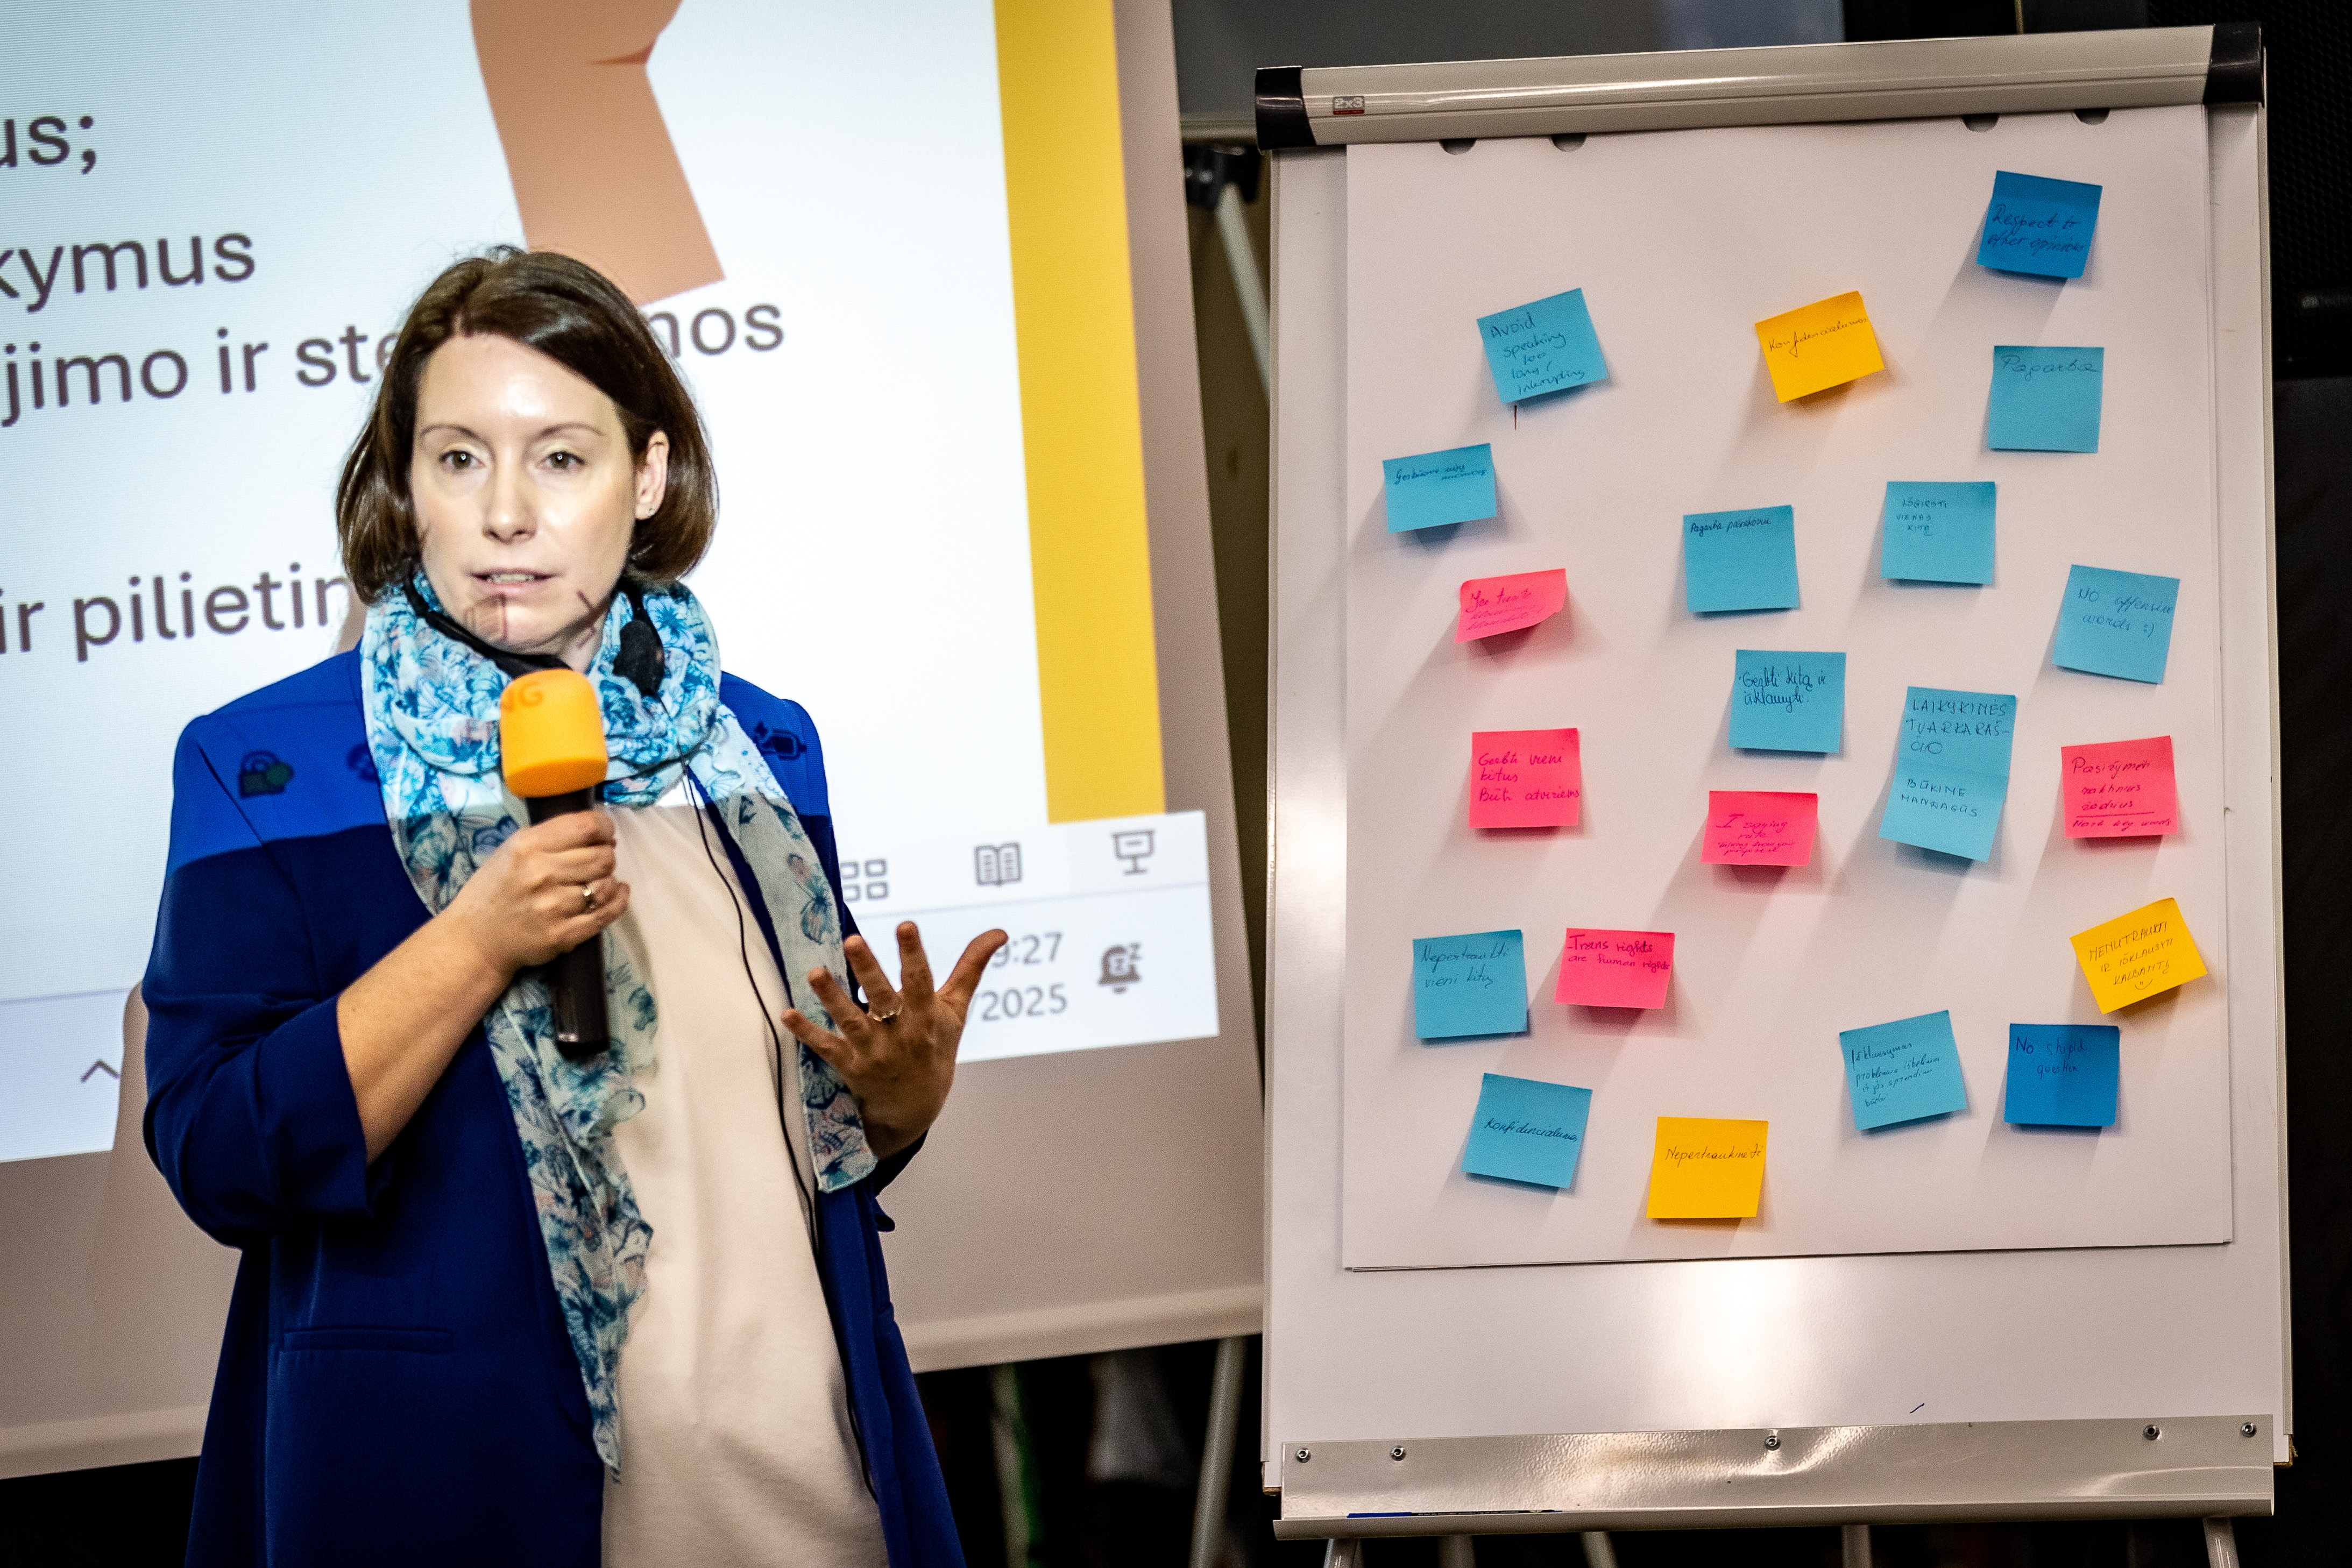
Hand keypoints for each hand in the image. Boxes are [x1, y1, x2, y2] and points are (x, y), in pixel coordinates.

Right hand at [444, 810, 631, 977]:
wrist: (476, 937)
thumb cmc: (498, 888)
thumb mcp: (512, 849)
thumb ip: (550, 835)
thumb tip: (596, 829)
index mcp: (528, 846)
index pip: (586, 827)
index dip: (604, 828)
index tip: (604, 834)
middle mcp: (541, 874)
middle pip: (603, 857)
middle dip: (606, 856)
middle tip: (597, 860)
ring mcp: (553, 906)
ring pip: (607, 885)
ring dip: (606, 881)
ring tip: (593, 881)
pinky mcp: (563, 934)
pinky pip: (607, 914)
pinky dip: (618, 902)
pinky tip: (617, 893)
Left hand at [783, 922, 1007, 1159]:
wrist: (917, 1108)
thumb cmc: (936, 1049)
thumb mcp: (956, 1011)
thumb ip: (971, 968)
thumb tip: (1000, 932)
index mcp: (926, 1016)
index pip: (921, 980)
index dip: (913, 953)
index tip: (905, 925)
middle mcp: (900, 1033)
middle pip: (882, 997)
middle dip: (868, 968)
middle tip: (851, 940)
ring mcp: (874, 1051)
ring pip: (850, 1020)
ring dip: (831, 997)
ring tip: (815, 973)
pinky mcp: (851, 1065)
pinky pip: (826, 1047)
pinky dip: (806, 1032)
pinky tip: (787, 1014)